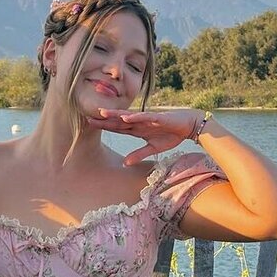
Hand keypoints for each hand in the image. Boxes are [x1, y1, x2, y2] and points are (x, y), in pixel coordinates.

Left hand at [87, 108, 201, 166]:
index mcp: (137, 129)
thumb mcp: (153, 149)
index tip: (90, 124)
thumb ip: (139, 154)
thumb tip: (125, 163)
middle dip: (104, 120)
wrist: (188, 127)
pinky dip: (136, 116)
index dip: (104, 126)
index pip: (117, 128)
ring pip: (129, 116)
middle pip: (118, 121)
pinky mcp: (158, 117)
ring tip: (102, 113)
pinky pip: (145, 117)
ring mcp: (148, 119)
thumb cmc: (171, 135)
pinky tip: (126, 116)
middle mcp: (139, 122)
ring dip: (116, 115)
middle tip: (88, 117)